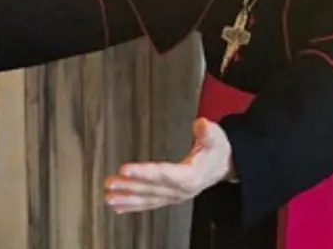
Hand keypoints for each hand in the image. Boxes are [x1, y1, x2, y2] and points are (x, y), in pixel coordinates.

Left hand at [103, 118, 233, 213]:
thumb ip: (208, 132)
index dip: (143, 172)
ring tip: (109, 198)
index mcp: (190, 176)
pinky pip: (149, 203)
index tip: (124, 169)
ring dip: (127, 199)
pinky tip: (118, 207)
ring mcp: (173, 196)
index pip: (163, 174)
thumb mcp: (217, 139)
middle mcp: (179, 190)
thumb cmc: (216, 151)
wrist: (223, 167)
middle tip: (109, 184)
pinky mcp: (169, 197)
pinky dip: (133, 206)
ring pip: (148, 199)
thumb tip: (201, 124)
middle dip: (128, 186)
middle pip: (151, 188)